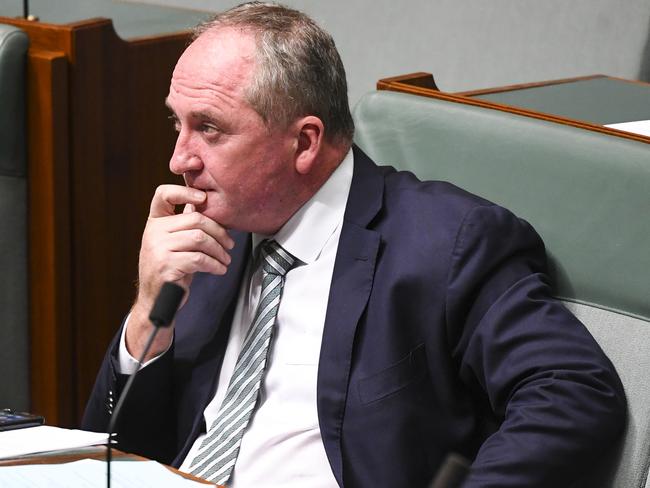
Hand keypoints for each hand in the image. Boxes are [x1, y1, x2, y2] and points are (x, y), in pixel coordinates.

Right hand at [126, 185, 234, 360]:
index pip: (163, 194)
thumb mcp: (175, 242)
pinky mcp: (166, 265)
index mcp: (155, 222)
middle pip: (195, 219)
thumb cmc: (171, 269)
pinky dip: (215, 264)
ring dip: (219, 250)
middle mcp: (153, 232)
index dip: (185, 192)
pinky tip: (219, 269)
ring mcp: (157, 248)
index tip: (204, 198)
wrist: (157, 300)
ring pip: (200, 239)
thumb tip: (206, 203)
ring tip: (225, 259)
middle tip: (229, 244)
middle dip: (219, 232)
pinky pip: (200, 259)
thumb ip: (186, 223)